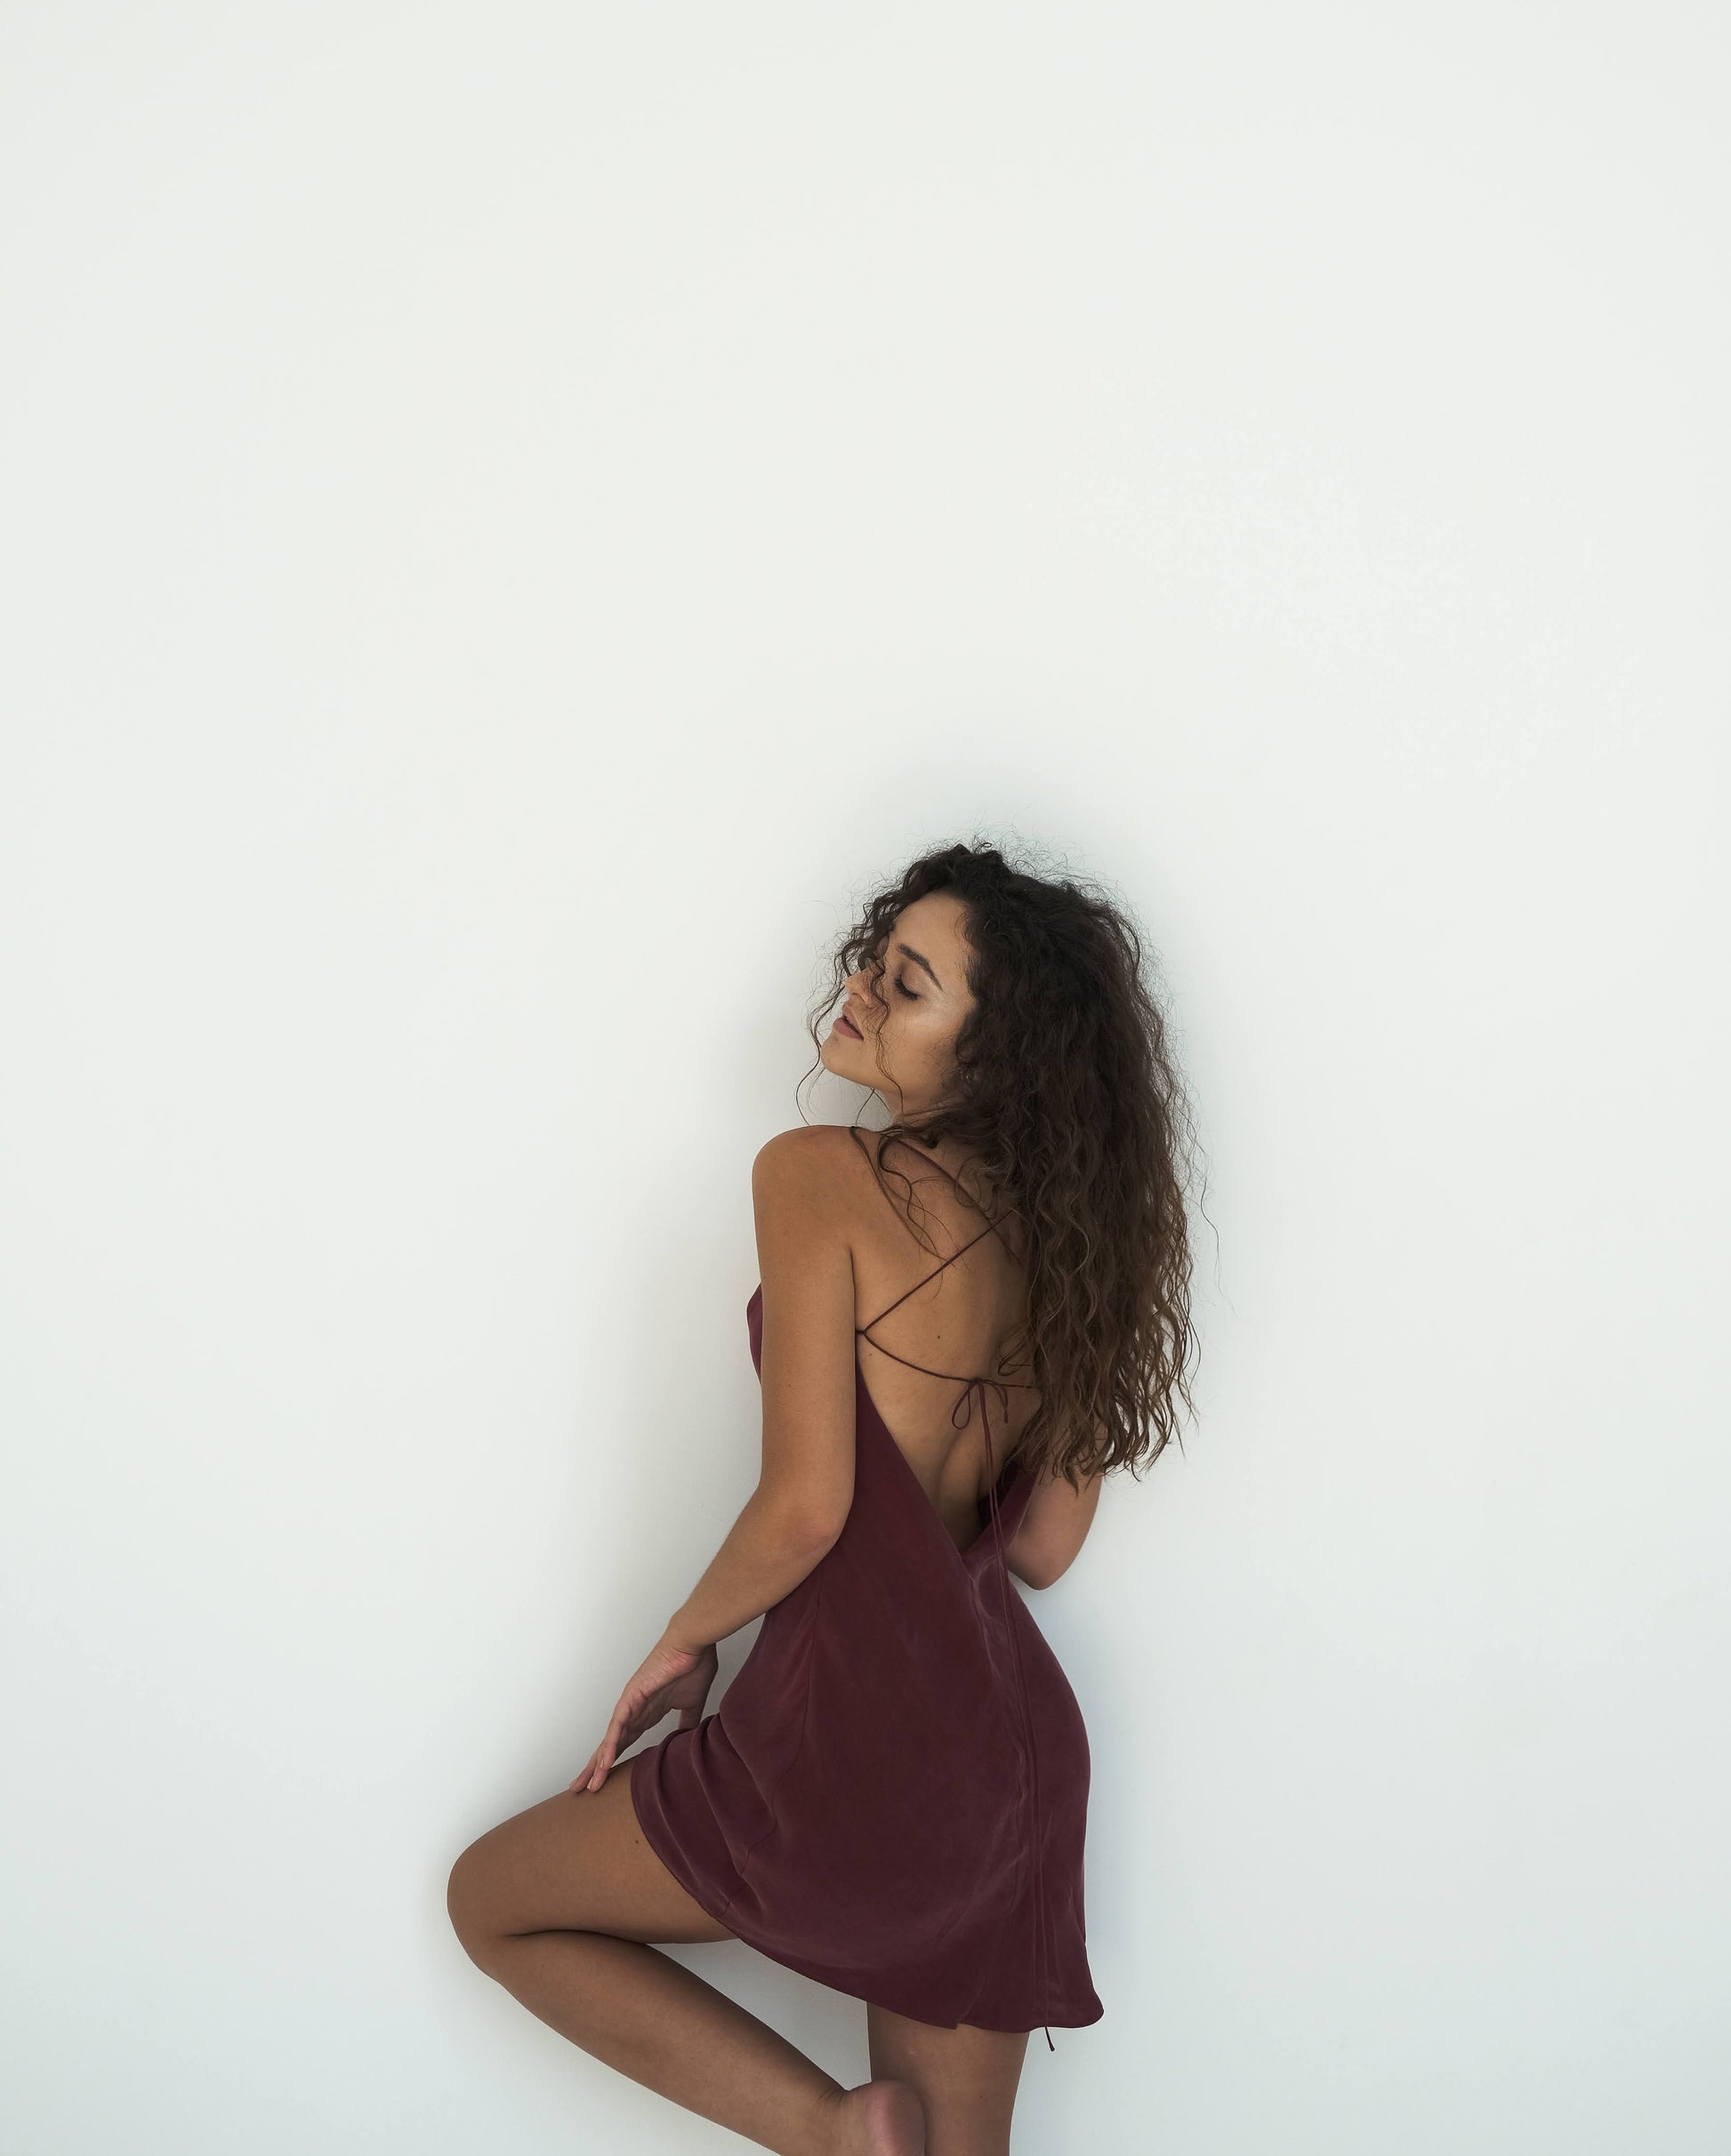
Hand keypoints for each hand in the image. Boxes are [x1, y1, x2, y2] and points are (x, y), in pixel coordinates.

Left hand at [568, 1633, 718, 1793]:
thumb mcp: (692, 1703)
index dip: (613, 1762)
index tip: (603, 1780)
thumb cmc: (692, 1666)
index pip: (625, 1743)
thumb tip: (688, 1739)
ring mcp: (630, 1704)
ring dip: (599, 1762)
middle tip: (581, 1788)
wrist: (692, 1645)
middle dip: (596, 1767)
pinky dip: (612, 1744)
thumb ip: (687, 1721)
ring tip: (590, 1784)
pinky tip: (605, 1762)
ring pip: (611, 1739)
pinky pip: (619, 1725)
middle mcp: (633, 1711)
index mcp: (646, 1713)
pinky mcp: (632, 1697)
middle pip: (610, 1745)